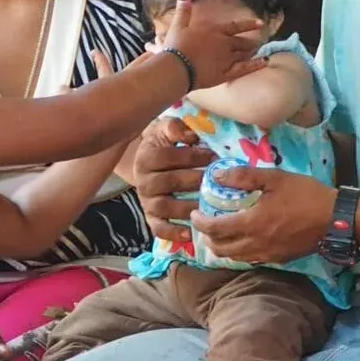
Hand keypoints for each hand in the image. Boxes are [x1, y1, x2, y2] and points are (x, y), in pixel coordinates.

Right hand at [133, 116, 211, 240]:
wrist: (149, 160)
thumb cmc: (164, 143)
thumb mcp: (166, 129)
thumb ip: (175, 127)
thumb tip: (189, 135)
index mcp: (146, 158)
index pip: (167, 157)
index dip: (191, 156)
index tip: (213, 155)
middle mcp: (143, 181)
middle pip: (170, 182)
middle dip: (196, 180)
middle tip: (217, 180)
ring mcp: (147, 201)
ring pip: (166, 207)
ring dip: (188, 207)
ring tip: (208, 205)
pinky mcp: (151, 218)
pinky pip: (159, 229)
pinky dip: (173, 233)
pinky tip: (190, 233)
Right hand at [160, 0, 263, 89]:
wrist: (177, 68)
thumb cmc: (176, 46)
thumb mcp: (178, 25)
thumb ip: (184, 11)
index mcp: (215, 31)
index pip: (236, 26)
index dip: (249, 24)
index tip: (260, 23)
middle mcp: (224, 43)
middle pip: (242, 41)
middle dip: (251, 40)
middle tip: (260, 40)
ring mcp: (227, 59)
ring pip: (244, 53)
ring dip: (253, 51)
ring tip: (260, 49)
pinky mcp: (226, 73)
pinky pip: (244, 69)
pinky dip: (255, 65)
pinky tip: (264, 61)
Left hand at [190, 165, 335, 264]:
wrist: (336, 220)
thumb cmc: (306, 195)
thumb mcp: (275, 178)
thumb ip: (244, 177)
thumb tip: (217, 176)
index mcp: (251, 223)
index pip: (215, 229)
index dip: (200, 222)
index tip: (195, 214)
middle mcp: (255, 244)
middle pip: (221, 248)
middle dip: (208, 237)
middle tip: (206, 223)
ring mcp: (267, 255)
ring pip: (235, 257)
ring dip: (222, 247)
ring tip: (221, 233)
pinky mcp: (279, 259)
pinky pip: (251, 260)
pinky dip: (240, 253)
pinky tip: (244, 240)